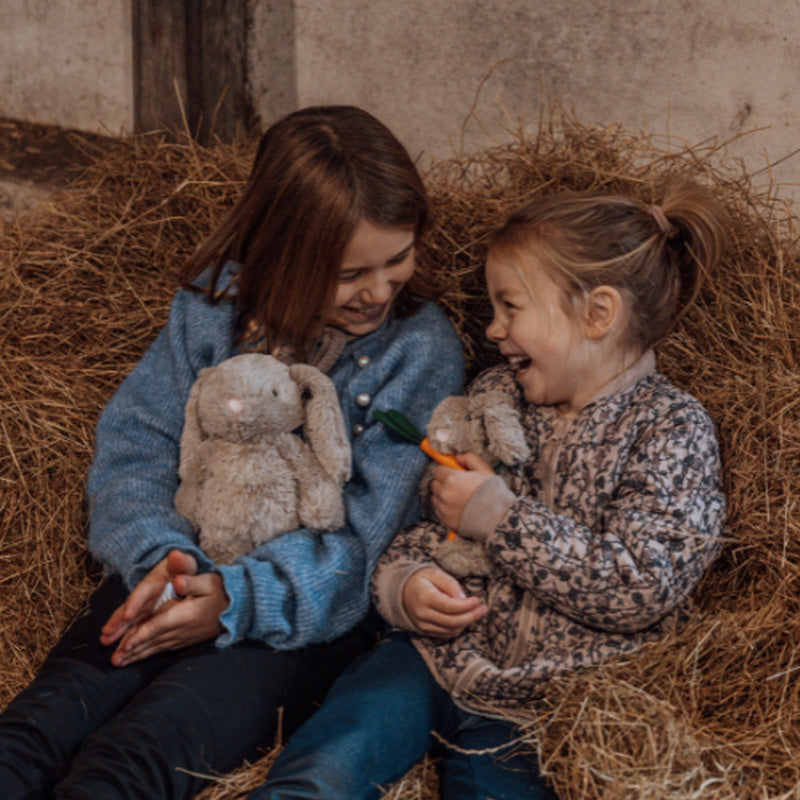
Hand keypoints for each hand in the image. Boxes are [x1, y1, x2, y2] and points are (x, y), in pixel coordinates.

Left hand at [101, 550, 227, 665]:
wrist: (240, 607)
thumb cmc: (222, 591)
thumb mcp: (209, 581)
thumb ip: (191, 581)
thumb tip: (178, 580)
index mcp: (185, 614)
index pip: (159, 626)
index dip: (141, 635)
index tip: (125, 644)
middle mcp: (183, 629)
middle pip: (153, 641)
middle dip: (133, 651)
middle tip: (114, 661)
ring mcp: (185, 636)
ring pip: (157, 647)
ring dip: (138, 655)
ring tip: (121, 663)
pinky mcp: (188, 639)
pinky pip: (165, 648)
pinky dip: (150, 653)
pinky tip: (141, 656)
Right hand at [402, 567, 486, 638]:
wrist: (402, 591)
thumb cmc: (421, 580)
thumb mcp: (435, 573)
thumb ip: (450, 584)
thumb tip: (464, 599)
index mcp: (424, 597)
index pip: (449, 606)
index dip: (466, 606)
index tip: (478, 600)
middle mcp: (422, 614)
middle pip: (452, 621)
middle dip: (471, 616)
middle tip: (484, 608)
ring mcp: (423, 625)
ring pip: (451, 630)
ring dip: (467, 623)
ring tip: (477, 612)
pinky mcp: (425, 631)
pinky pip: (446, 635)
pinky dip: (458, 628)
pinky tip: (464, 618)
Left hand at [431, 452, 494, 530]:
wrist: (498, 517)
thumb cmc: (492, 492)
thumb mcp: (484, 470)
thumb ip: (470, 459)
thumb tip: (457, 457)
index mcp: (452, 478)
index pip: (438, 471)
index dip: (446, 472)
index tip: (454, 475)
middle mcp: (444, 493)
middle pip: (435, 484)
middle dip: (443, 484)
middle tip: (457, 487)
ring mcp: (444, 508)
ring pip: (436, 498)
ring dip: (443, 497)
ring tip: (458, 499)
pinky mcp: (446, 520)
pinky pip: (439, 511)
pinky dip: (445, 509)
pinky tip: (458, 508)